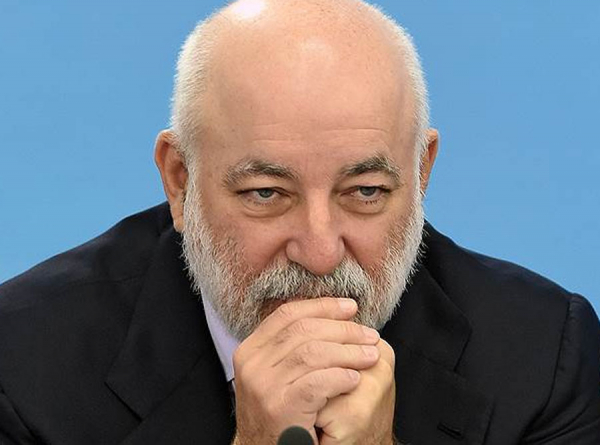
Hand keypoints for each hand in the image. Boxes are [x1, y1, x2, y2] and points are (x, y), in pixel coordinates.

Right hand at [232, 298, 380, 444]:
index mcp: (251, 350)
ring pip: (313, 353)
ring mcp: (263, 386)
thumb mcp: (275, 374)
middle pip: (303, 330)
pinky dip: (340, 377)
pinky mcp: (280, 408)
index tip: (350, 307)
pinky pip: (317, 382)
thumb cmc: (279, 414)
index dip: (322, 307)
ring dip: (348, 352)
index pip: (288, 314)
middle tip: (369, 335)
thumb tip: (330, 316)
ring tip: (370, 356)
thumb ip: (291, 347)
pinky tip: (354, 379)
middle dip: (343, 329)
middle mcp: (252, 365)